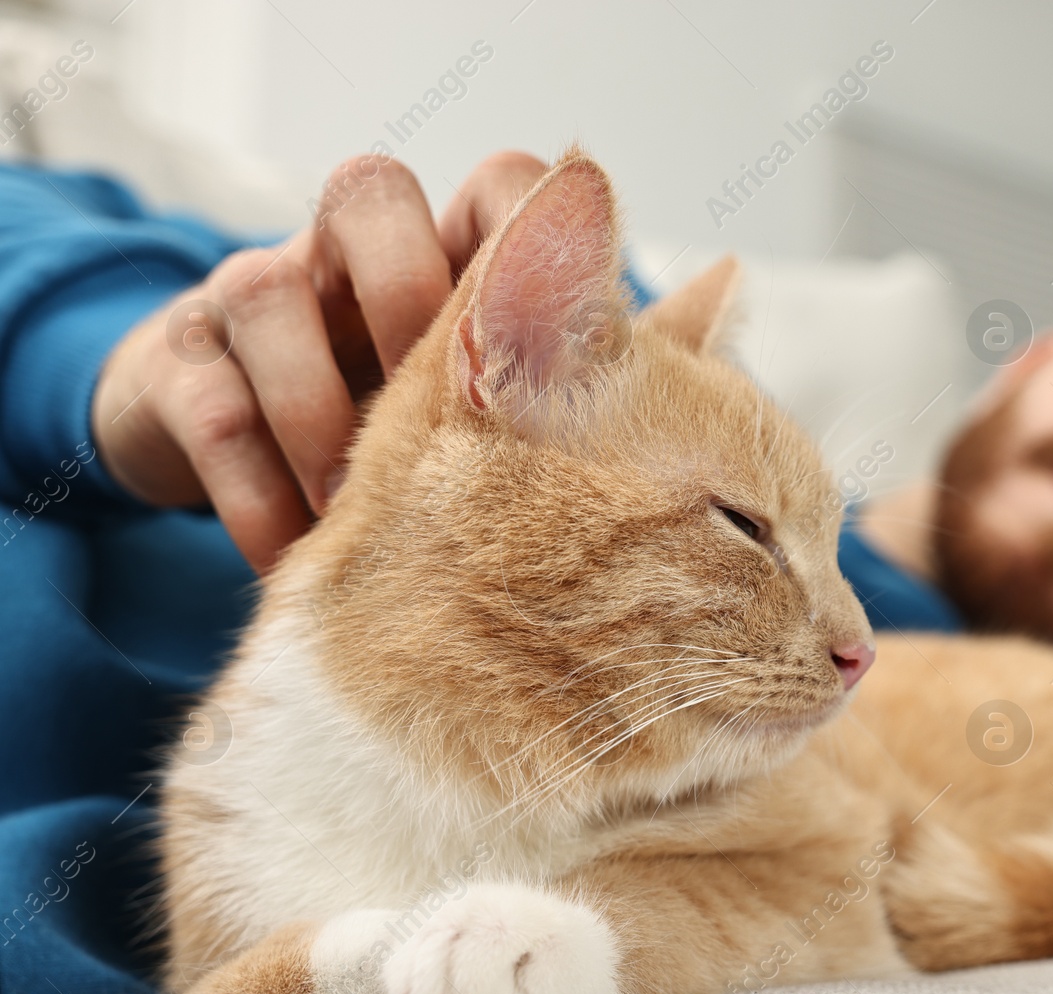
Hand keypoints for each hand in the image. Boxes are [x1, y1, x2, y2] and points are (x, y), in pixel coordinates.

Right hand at [90, 150, 549, 572]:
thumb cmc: (380, 419)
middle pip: (371, 193)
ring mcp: (247, 293)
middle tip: (434, 418)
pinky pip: (211, 411)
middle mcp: (339, 249)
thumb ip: (541, 395)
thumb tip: (684, 420)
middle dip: (408, 297)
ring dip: (319, 415)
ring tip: (354, 515)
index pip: (498, 183)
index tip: (546, 347)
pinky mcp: (175, 366)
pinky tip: (292, 558)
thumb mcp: (459, 402)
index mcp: (435, 249)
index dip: (527, 235)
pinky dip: (256, 494)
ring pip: (269, 291)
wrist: (218, 441)